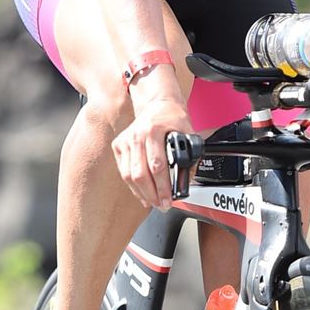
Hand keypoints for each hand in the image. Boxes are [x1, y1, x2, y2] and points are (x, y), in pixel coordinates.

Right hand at [112, 91, 189, 209]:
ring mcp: (126, 140)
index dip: (163, 186)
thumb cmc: (172, 118)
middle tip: (162, 205)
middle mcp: (137, 135)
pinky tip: (143, 194)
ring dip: (142, 193)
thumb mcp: (187, 132)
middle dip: (152, 194)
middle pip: (140, 173)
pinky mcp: (119, 145)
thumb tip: (188, 179)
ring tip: (154, 202)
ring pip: (129, 175)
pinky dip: (133, 186)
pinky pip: (124, 172)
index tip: (169, 199)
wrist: (157, 103)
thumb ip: (190, 154)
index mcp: (154, 130)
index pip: (157, 165)